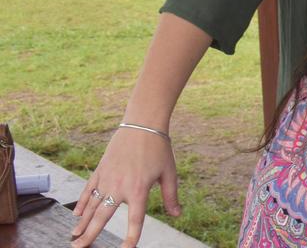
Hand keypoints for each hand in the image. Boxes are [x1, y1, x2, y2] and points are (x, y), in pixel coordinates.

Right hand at [71, 126, 180, 247]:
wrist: (142, 125)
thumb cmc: (159, 149)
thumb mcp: (169, 173)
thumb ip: (171, 196)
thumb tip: (177, 215)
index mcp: (139, 189)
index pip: (134, 220)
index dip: (131, 237)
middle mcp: (120, 187)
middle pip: (102, 217)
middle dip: (90, 235)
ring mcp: (107, 178)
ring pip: (91, 206)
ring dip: (82, 223)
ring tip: (75, 237)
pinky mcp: (100, 170)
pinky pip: (89, 190)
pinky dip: (82, 203)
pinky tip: (77, 215)